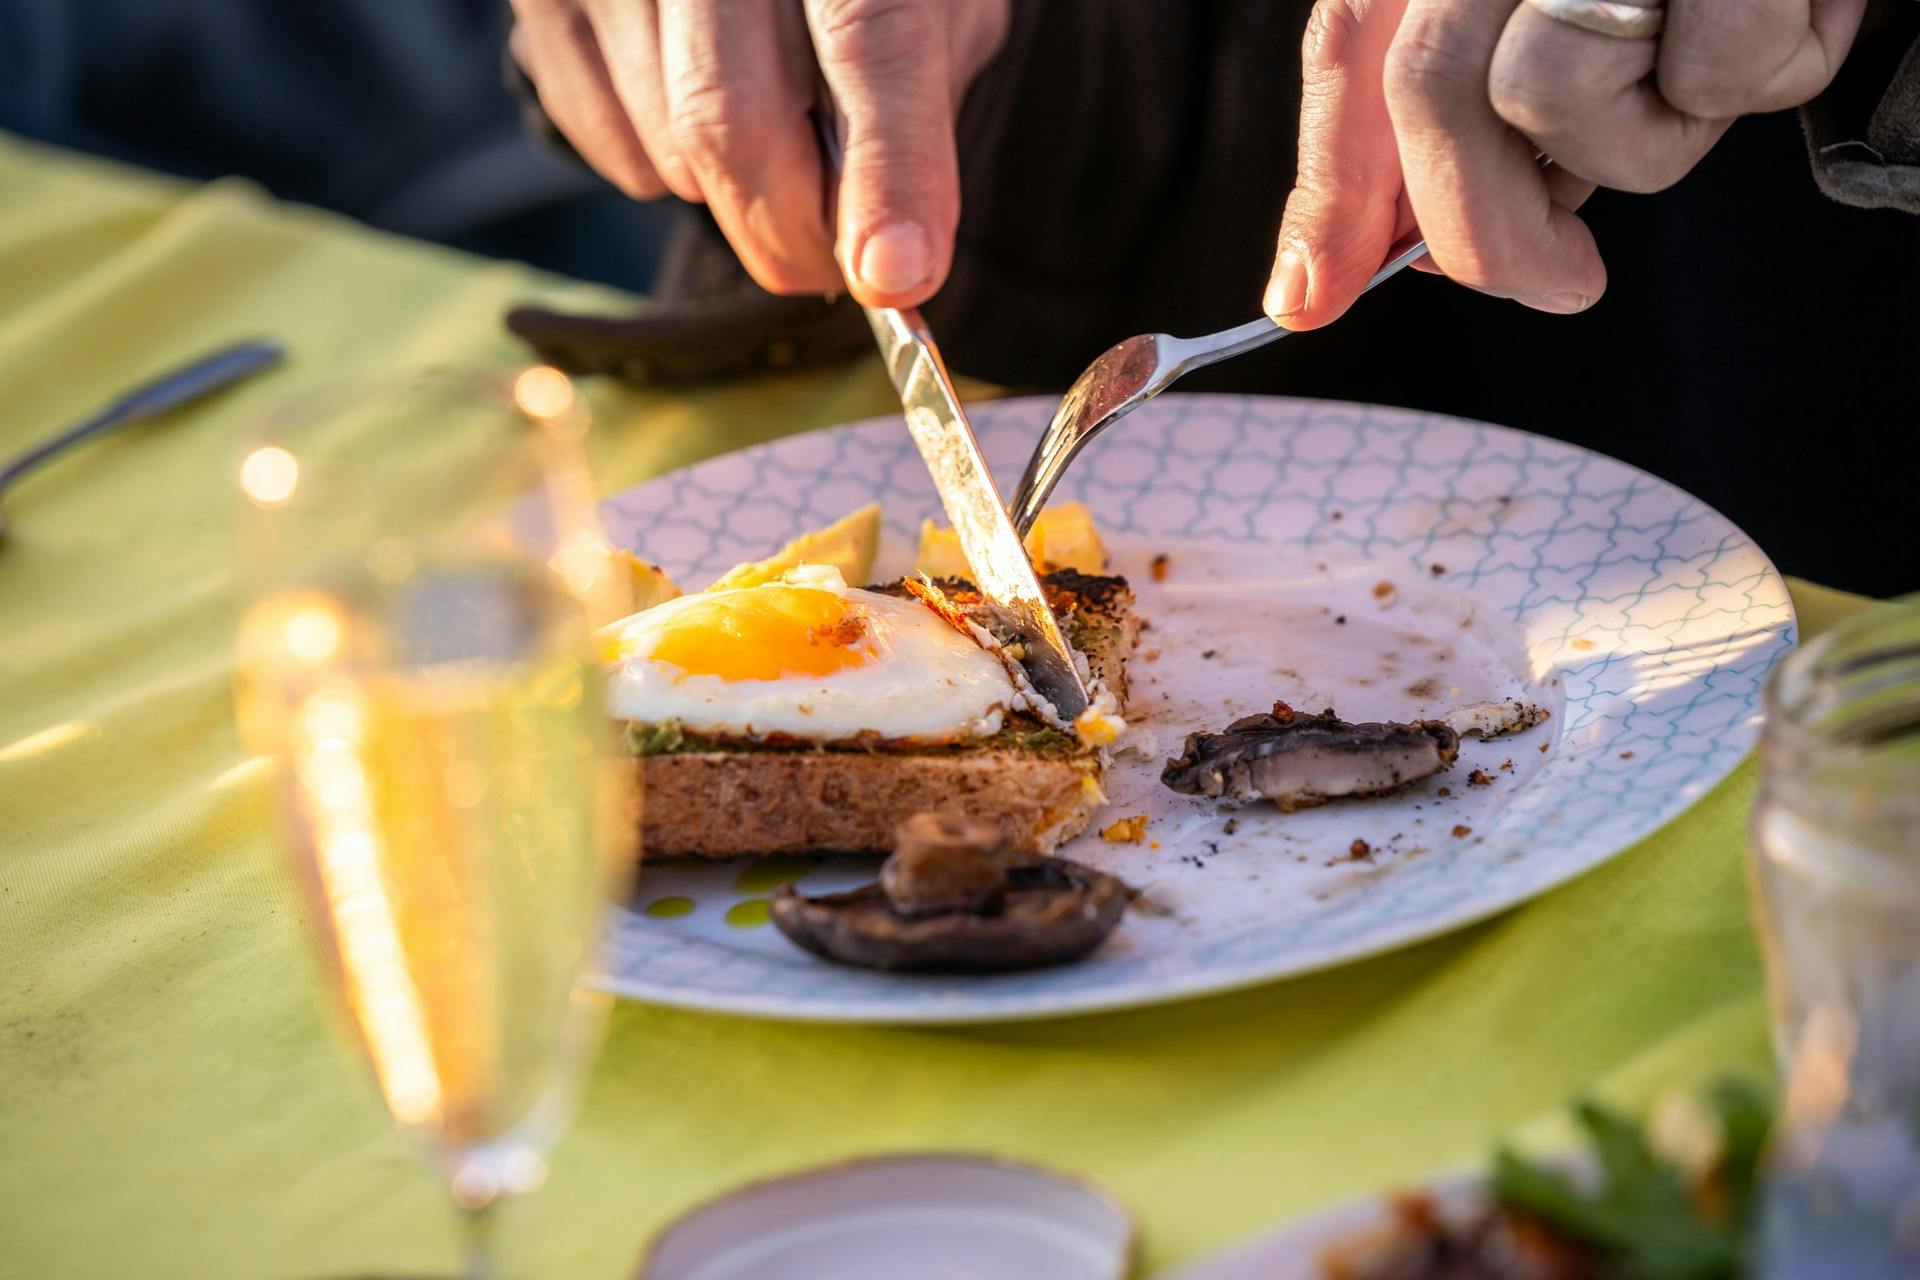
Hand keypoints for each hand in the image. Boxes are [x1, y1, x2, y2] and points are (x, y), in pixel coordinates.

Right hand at [508, 0, 1009, 305]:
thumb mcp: (931, 17)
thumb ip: (917, 124)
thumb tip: (893, 265)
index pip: (869, 38)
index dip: (885, 171)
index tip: (889, 279)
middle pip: (736, 120)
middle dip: (791, 233)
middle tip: (828, 267)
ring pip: (670, 146)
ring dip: (733, 195)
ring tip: (771, 150)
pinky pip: (606, 140)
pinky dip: (661, 169)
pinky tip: (692, 116)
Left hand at [1264, 0, 1868, 325]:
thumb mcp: (1556, 42)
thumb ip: (1437, 141)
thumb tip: (1314, 284)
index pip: (1350, 41)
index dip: (1329, 183)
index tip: (1309, 297)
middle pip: (1430, 84)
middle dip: (1477, 222)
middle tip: (1554, 281)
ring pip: (1550, 88)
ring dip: (1632, 140)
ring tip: (1687, 77)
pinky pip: (1710, 70)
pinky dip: (1744, 81)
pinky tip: (1775, 27)